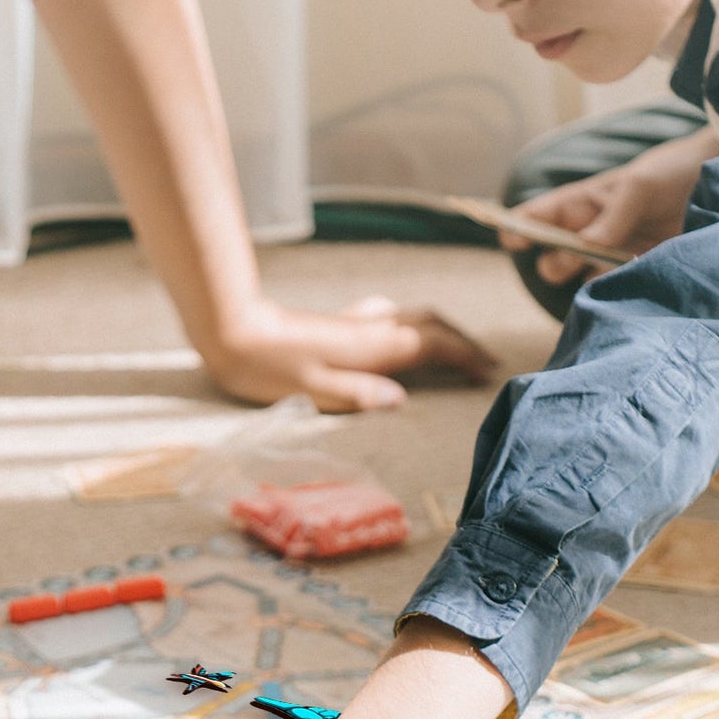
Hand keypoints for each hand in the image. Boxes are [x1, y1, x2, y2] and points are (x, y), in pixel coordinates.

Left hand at [202, 295, 497, 413]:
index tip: (488, 371)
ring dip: (437, 331)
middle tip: (482, 361)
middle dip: (460, 340)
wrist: (230, 330)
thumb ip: (358, 395)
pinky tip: (399, 335)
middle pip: (429, 324)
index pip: (432, 344)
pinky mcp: (336, 324)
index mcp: (370, 346)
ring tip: (452, 351)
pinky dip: (408, 327)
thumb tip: (400, 400)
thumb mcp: (313, 390)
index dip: (464, 355)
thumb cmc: (267, 367)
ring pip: (409, 318)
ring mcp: (352, 323)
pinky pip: (387, 319)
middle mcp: (368, 328)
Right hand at [498, 124, 718, 288]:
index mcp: (583, 203)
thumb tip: (583, 249)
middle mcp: (590, 232)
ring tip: (613, 269)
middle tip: (581, 255)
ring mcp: (612, 256)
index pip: (538, 216)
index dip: (518, 227)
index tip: (510, 239)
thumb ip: (611, 217)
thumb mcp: (641, 185)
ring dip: (585, 282)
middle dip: (557, 263)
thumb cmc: (674, 173)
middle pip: (552, 259)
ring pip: (578, 280)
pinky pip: (610, 293)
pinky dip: (612, 297)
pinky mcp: (635, 274)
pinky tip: (627, 288)